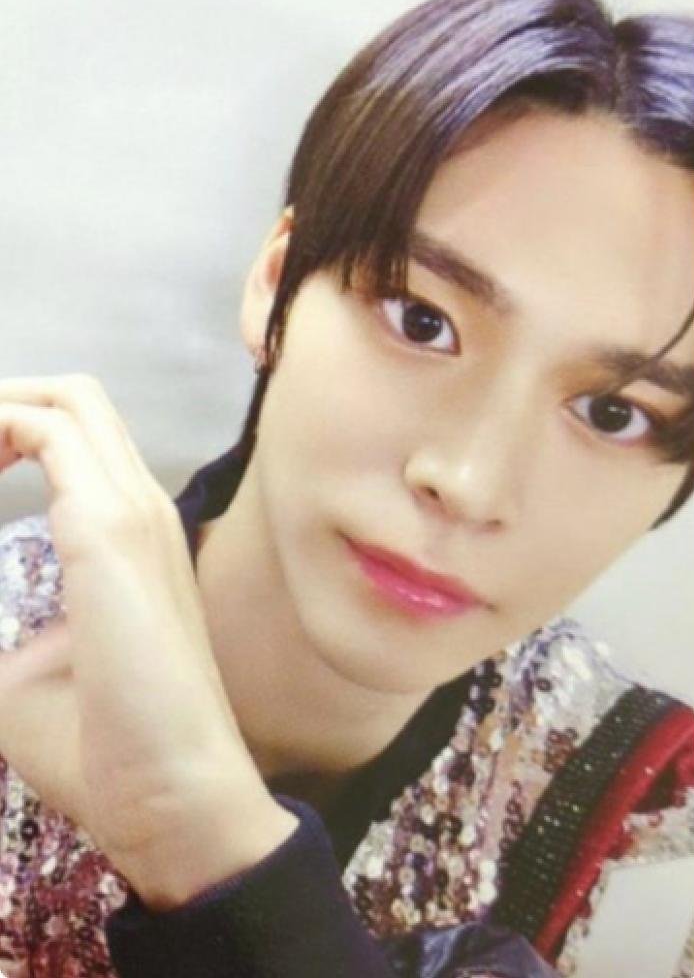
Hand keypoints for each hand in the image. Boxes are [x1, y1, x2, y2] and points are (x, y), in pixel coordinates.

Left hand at [0, 374, 295, 906]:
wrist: (174, 797)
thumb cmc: (111, 749)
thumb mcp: (24, 674)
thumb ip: (0, 625)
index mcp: (131, 537)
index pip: (75, 440)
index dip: (8, 433)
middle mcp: (140, 507)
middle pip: (76, 399)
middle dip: (1, 405)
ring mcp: (134, 512)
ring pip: (66, 403)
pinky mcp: (111, 531)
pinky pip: (45, 436)